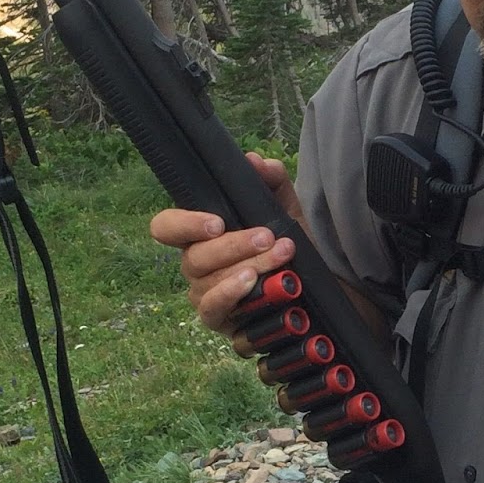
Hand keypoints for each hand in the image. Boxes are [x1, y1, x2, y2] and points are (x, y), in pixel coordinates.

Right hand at [149, 152, 304, 349]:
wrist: (318, 286)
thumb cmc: (290, 245)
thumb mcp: (285, 209)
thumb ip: (271, 182)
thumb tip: (255, 162)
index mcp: (199, 236)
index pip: (166, 227)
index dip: (182, 224)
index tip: (216, 222)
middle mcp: (196, 266)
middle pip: (195, 256)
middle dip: (235, 244)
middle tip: (268, 236)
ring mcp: (205, 295)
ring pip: (209, 281)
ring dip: (246, 265)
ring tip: (278, 255)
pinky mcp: (220, 320)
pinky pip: (212, 309)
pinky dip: (231, 294)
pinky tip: (252, 282)